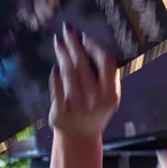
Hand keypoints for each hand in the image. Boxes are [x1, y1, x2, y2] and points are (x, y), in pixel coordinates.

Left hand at [49, 25, 119, 139]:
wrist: (80, 137)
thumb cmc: (95, 111)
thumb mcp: (108, 97)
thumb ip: (106, 77)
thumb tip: (92, 45)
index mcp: (111, 94)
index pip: (106, 63)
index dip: (95, 47)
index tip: (85, 36)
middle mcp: (95, 99)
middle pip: (83, 64)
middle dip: (74, 44)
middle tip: (67, 30)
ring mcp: (77, 105)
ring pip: (68, 73)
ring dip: (62, 54)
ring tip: (58, 41)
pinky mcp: (60, 110)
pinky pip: (56, 87)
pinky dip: (55, 75)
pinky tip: (55, 66)